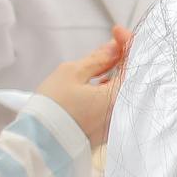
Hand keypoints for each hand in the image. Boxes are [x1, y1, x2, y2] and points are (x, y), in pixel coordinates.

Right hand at [33, 28, 130, 145]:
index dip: (129, 42)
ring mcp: (118, 123)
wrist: (40, 146)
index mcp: (120, 97)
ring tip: (102, 62)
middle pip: (136, 77)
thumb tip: (114, 47)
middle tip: (112, 44)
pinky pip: (119, 103)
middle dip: (126, 57)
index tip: (116, 30)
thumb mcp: (71, 74)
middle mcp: (126, 112)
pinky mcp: (109, 130)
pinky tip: (102, 80)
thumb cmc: (53, 108)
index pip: (136, 62)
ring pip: (127, 90)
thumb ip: (98, 59)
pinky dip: (114, 88)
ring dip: (119, 72)